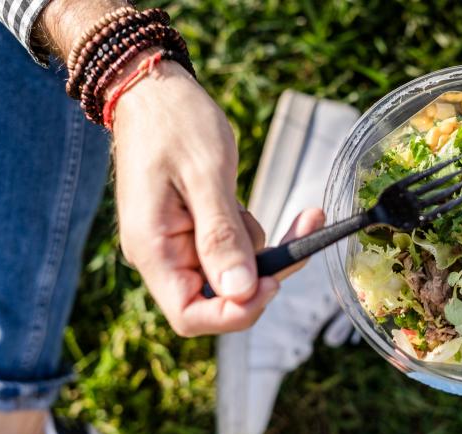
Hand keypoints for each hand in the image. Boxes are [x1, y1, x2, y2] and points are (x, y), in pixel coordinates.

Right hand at [110, 56, 323, 335]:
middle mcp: (161, 256)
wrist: (154, 90)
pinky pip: (231, 250)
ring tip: (298, 214)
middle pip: (218, 299)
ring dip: (266, 251)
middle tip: (307, 235)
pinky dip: (254, 235)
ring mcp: (176, 245)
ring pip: (232, 275)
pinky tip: (257, 204)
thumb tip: (241, 292)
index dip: (235, 313)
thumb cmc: (175, 123)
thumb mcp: (207, 176)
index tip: (274, 283)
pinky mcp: (193, 232)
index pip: (190, 316)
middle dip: (265, 275)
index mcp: (154, 249)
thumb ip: (222, 236)